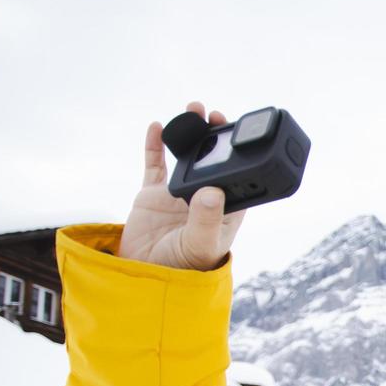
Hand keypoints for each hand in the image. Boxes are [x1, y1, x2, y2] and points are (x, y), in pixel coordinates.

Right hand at [118, 101, 246, 270]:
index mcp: (224, 210)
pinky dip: (156, 144)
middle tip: (216, 115)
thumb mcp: (200, 245)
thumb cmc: (183, 269)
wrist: (145, 277)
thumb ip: (207, 220)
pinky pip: (155, 164)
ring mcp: (178, 194)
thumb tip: (212, 191)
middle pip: (213, 160)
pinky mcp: (153, 194)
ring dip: (191, 132)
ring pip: (186, 156)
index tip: (237, 133)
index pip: (238, 177)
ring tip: (194, 109)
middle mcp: (203, 199)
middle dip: (216, 136)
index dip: (239, 155)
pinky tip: (158, 126)